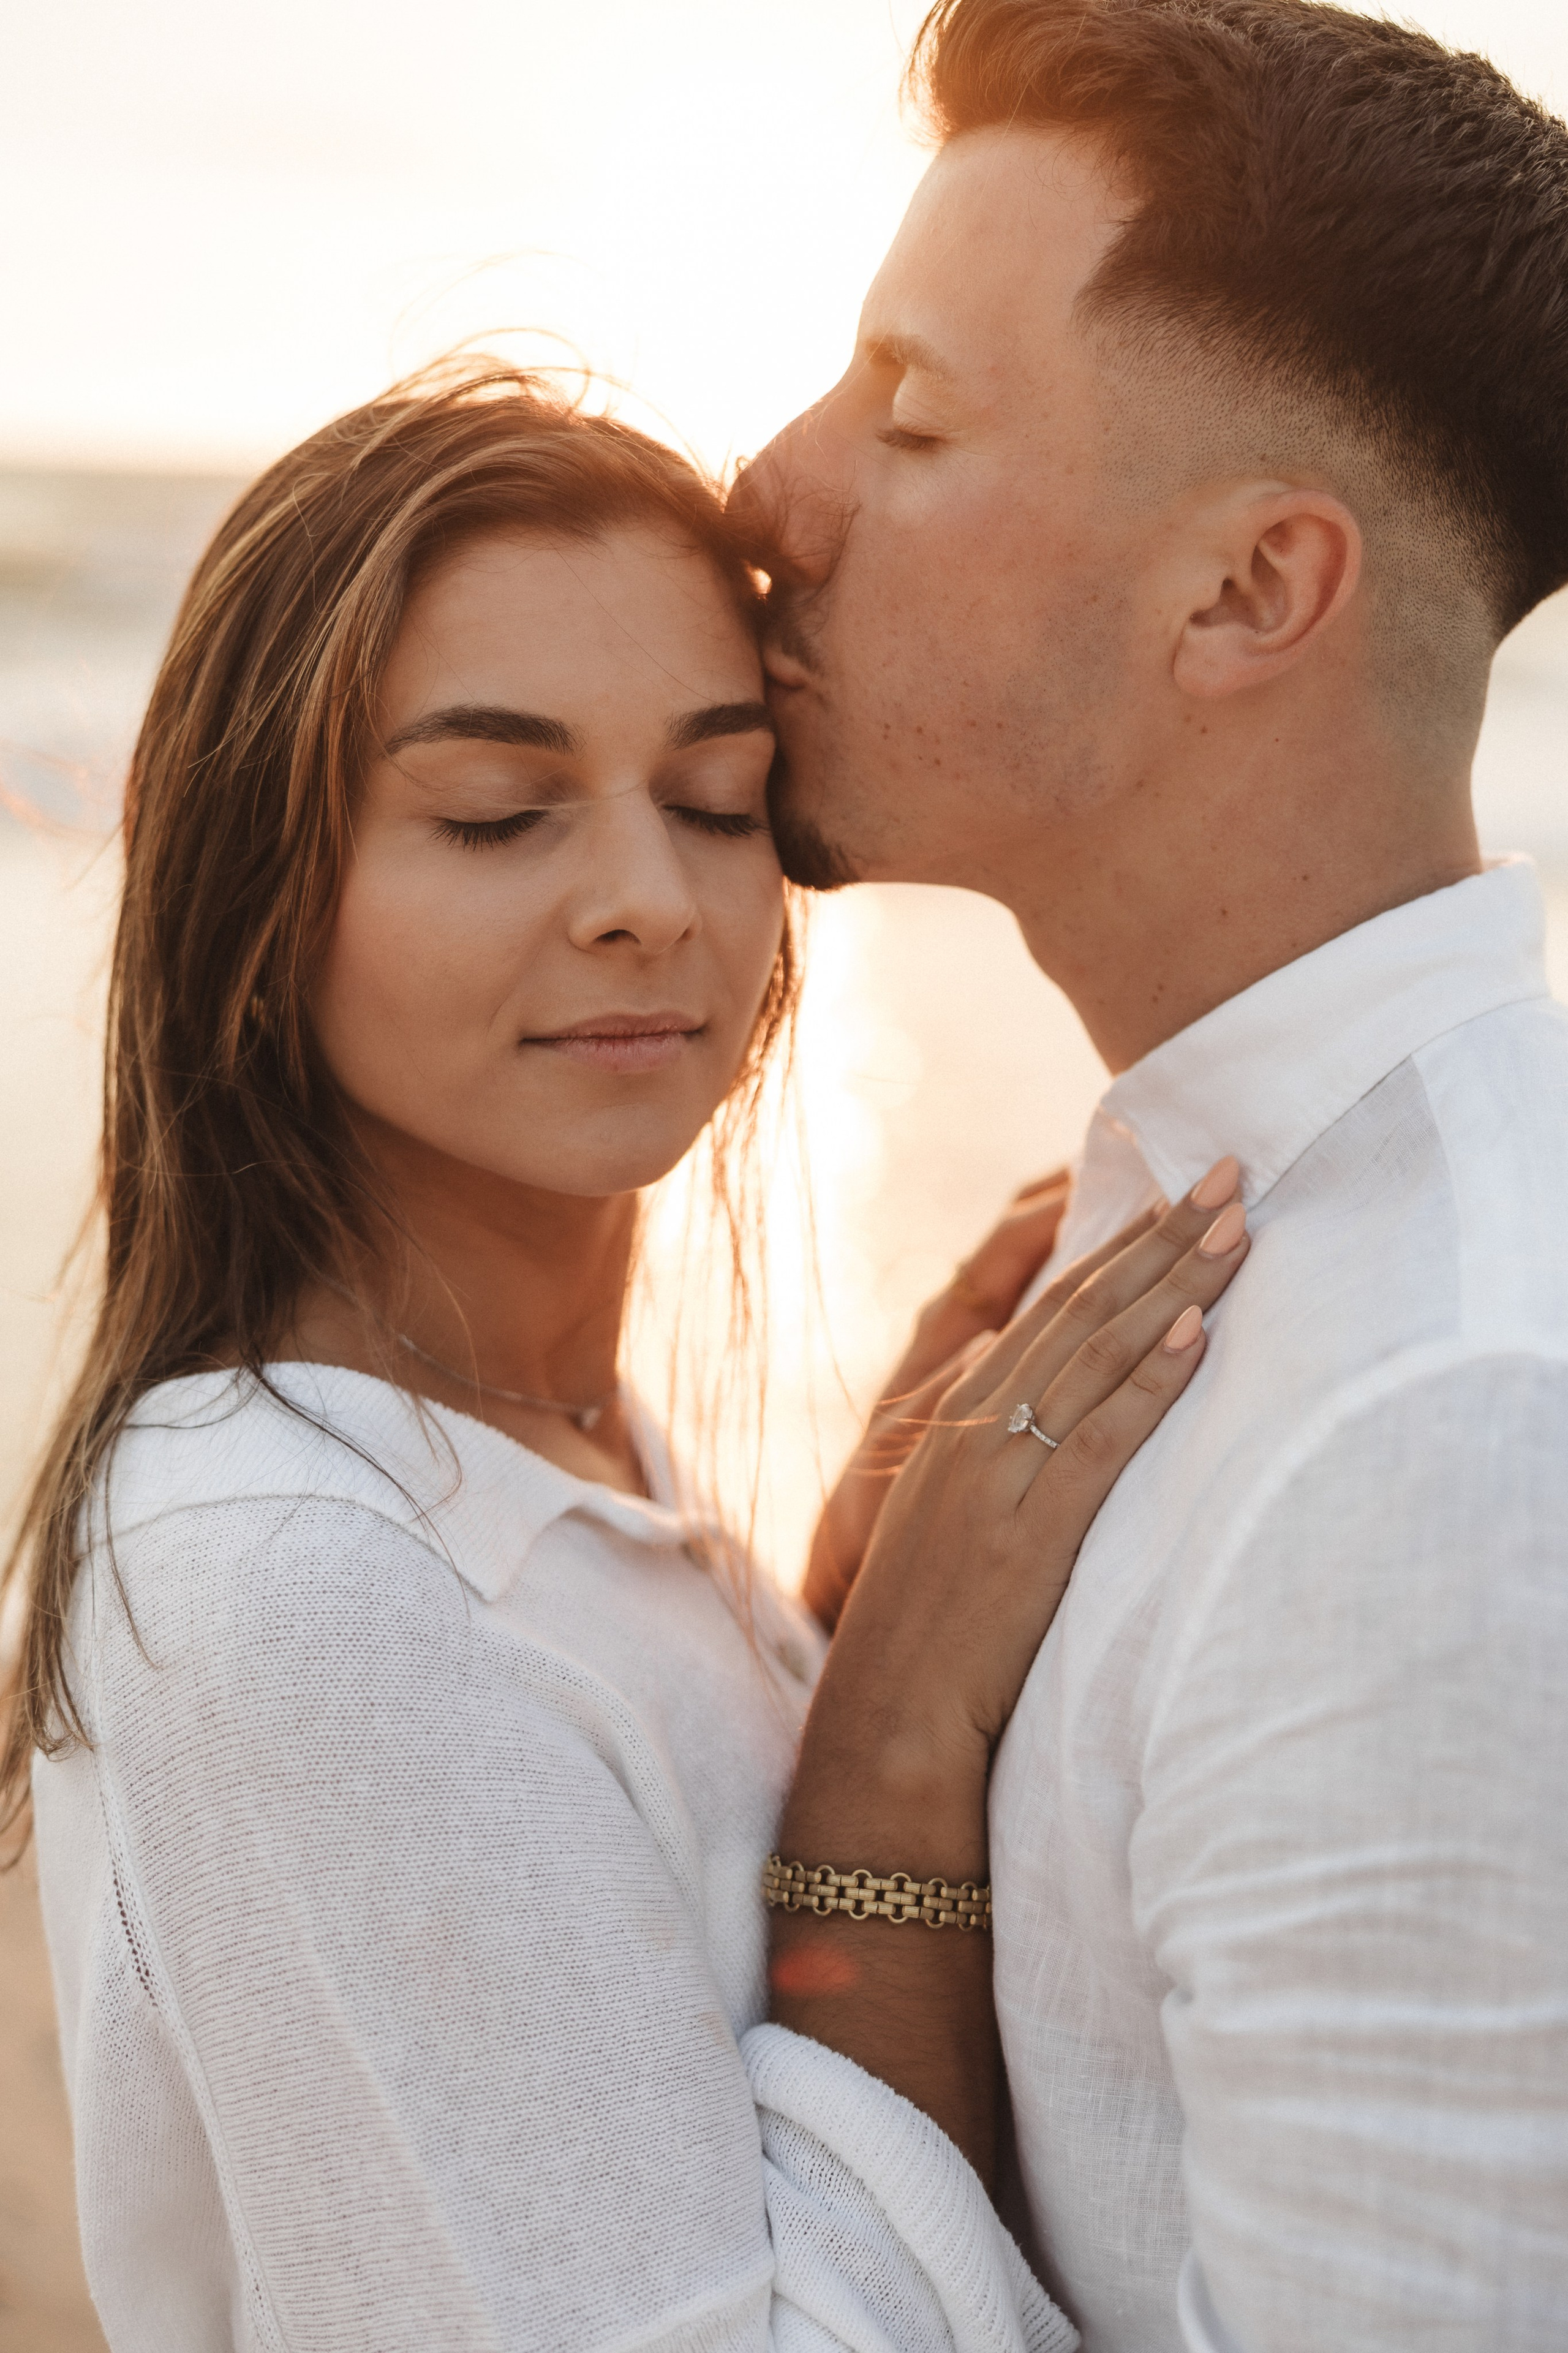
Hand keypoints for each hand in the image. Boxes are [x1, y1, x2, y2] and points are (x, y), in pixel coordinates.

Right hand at [789, 1156, 1249, 1818]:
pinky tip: (1196, 1333)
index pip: (1049, 1310)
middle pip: (1081, 1312)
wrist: (886, 1717)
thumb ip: (961, 1432)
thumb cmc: (923, 1626)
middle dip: (1160, 1238)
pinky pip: (1101, 1441)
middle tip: (1229, 1176)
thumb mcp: (935, 1511)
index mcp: (954, 1420)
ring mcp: (999, 1476)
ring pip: (1096, 1358)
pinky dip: (1150, 1383)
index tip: (1174, 1193)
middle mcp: (973, 1429)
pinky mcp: (1029, 1532)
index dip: (1117, 1247)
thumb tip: (989, 1365)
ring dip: (1172, 1286)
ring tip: (1234, 1230)